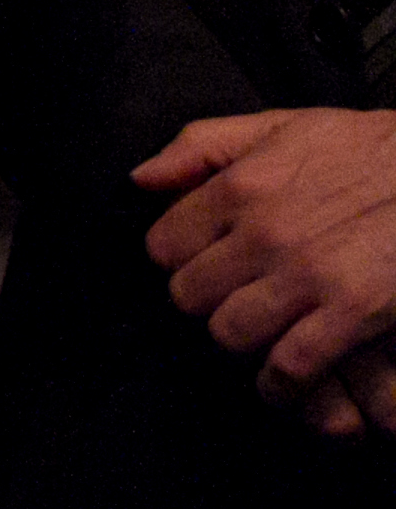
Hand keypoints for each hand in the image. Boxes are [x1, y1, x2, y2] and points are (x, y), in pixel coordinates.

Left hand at [135, 107, 395, 420]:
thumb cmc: (368, 149)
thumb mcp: (281, 125)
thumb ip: (202, 147)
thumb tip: (141, 180)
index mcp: (240, 186)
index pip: (164, 246)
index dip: (178, 262)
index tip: (199, 267)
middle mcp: (263, 232)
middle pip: (190, 296)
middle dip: (204, 305)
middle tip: (227, 305)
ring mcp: (307, 275)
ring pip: (230, 333)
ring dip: (240, 344)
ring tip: (255, 340)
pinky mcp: (353, 312)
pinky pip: (290, 366)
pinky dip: (281, 383)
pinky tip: (283, 381)